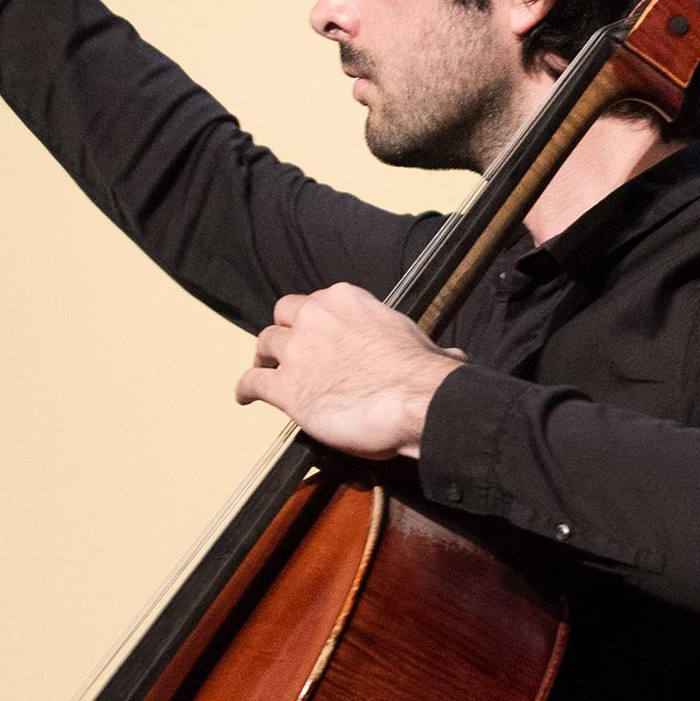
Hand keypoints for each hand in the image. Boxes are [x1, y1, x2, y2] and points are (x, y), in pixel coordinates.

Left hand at [233, 285, 463, 458]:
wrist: (417, 401)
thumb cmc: (424, 376)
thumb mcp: (424, 345)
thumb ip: (424, 347)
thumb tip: (455, 359)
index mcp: (345, 299)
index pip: (317, 302)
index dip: (314, 321)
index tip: (319, 335)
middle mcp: (315, 317)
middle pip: (284, 316)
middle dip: (285, 331)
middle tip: (288, 348)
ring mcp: (297, 351)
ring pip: (264, 344)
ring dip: (263, 358)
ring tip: (262, 369)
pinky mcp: (286, 387)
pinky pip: (252, 381)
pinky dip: (245, 388)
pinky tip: (244, 397)